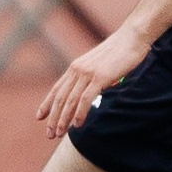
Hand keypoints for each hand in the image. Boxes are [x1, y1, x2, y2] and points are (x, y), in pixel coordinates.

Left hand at [36, 26, 151, 139]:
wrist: (132, 37)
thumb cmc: (119, 52)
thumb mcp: (99, 65)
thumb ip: (91, 77)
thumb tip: (90, 93)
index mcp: (75, 67)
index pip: (56, 89)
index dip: (46, 104)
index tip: (39, 117)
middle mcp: (77, 70)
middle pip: (60, 98)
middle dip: (53, 118)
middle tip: (49, 134)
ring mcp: (87, 73)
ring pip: (70, 101)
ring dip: (63, 119)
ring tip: (59, 134)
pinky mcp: (99, 77)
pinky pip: (85, 98)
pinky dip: (79, 113)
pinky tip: (77, 124)